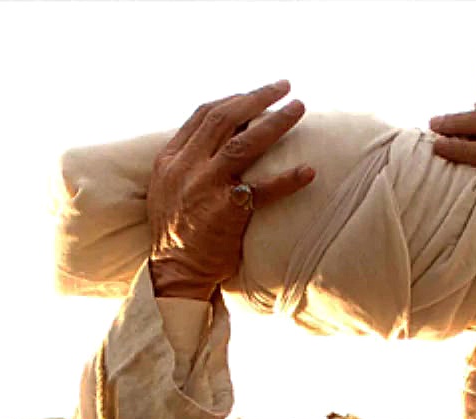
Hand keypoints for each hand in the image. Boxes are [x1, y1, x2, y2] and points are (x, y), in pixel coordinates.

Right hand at [147, 81, 315, 299]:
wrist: (175, 274)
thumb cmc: (177, 234)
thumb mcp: (167, 189)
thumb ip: (189, 162)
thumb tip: (224, 137)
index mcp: (170, 160)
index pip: (203, 115)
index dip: (234, 99)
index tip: (257, 94)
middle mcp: (186, 168)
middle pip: (224, 118)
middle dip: (257, 97)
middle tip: (285, 87)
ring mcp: (205, 188)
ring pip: (244, 144)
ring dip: (275, 122)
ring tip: (299, 109)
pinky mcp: (226, 212)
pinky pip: (262, 190)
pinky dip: (287, 179)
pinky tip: (308, 171)